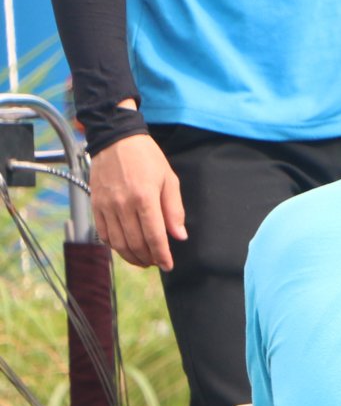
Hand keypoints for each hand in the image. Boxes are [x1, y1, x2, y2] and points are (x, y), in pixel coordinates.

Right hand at [91, 130, 186, 269]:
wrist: (115, 140)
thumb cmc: (146, 158)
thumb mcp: (169, 179)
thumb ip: (174, 209)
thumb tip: (179, 236)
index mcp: (144, 198)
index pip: (154, 236)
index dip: (162, 255)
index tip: (168, 265)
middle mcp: (122, 204)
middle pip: (135, 243)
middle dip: (148, 259)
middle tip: (157, 263)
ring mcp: (106, 206)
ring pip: (117, 242)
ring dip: (131, 256)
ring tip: (143, 260)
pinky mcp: (95, 205)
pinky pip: (103, 233)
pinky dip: (114, 245)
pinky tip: (124, 247)